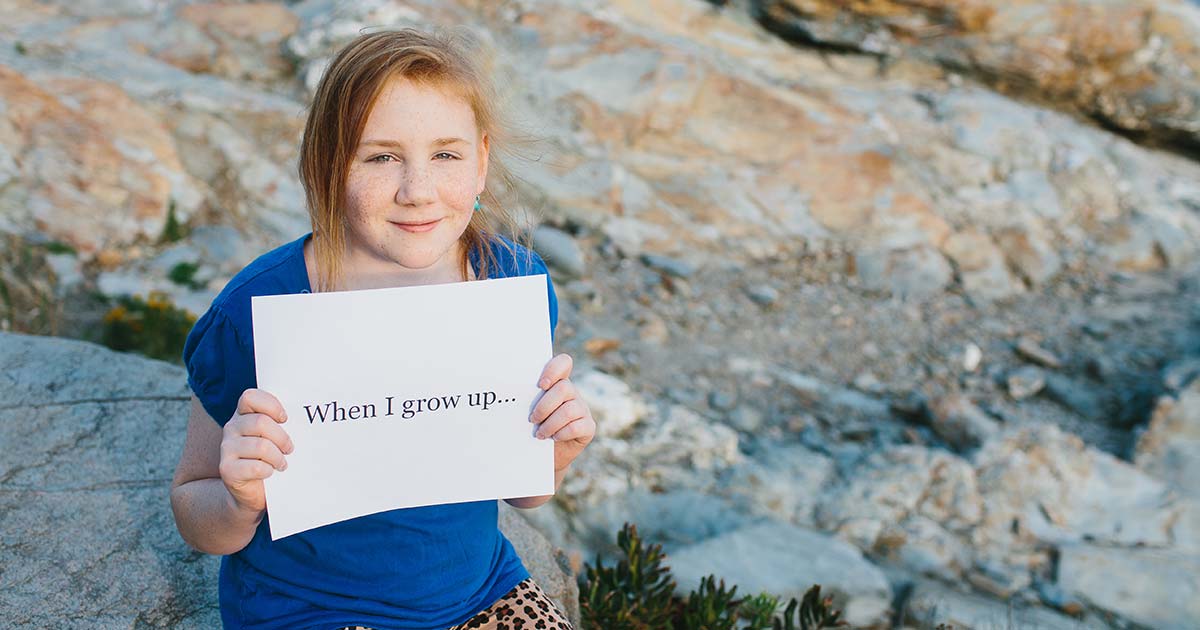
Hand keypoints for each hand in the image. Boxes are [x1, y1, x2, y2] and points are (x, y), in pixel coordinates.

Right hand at [219, 389, 293, 514]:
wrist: (251, 492)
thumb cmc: (268, 459)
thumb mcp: (273, 437)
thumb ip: (280, 423)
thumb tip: (307, 415)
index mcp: (243, 415)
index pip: (250, 397)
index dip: (270, 405)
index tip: (285, 419)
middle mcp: (231, 428)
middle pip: (260, 422)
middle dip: (282, 437)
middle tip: (290, 448)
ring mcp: (226, 448)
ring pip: (260, 446)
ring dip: (278, 457)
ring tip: (282, 463)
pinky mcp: (226, 469)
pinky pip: (255, 467)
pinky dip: (268, 471)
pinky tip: (270, 473)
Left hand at [530, 353, 595, 471]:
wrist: (543, 454)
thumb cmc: (533, 427)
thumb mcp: (528, 410)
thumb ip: (525, 399)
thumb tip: (505, 394)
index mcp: (557, 383)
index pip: (563, 363)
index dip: (554, 369)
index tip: (541, 385)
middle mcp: (572, 393)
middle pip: (563, 388)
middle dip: (544, 406)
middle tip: (532, 419)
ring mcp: (582, 409)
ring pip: (569, 410)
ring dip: (550, 424)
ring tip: (539, 434)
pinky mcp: (588, 427)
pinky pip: (577, 426)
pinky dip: (562, 433)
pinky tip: (554, 437)